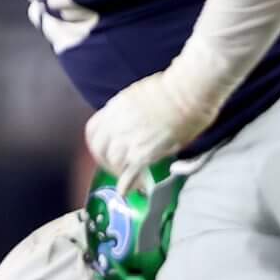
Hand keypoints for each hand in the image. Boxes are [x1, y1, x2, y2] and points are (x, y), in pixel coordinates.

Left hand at [84, 68, 217, 180]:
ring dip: (119, 172)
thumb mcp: (138, 96)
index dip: (97, 144)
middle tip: (115, 167)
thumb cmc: (172, 88)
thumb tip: (133, 126)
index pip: (92, 132)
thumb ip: (129, 113)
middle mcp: (115, 125)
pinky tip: (127, 191)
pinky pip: (129, 174)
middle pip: (100, 150)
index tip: (103, 150)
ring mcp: (128, 140)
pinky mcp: (143, 153)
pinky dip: (126, 185)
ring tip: (127, 178)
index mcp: (113, 109)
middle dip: (106, 161)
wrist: (187, 92)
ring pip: (114, 163)